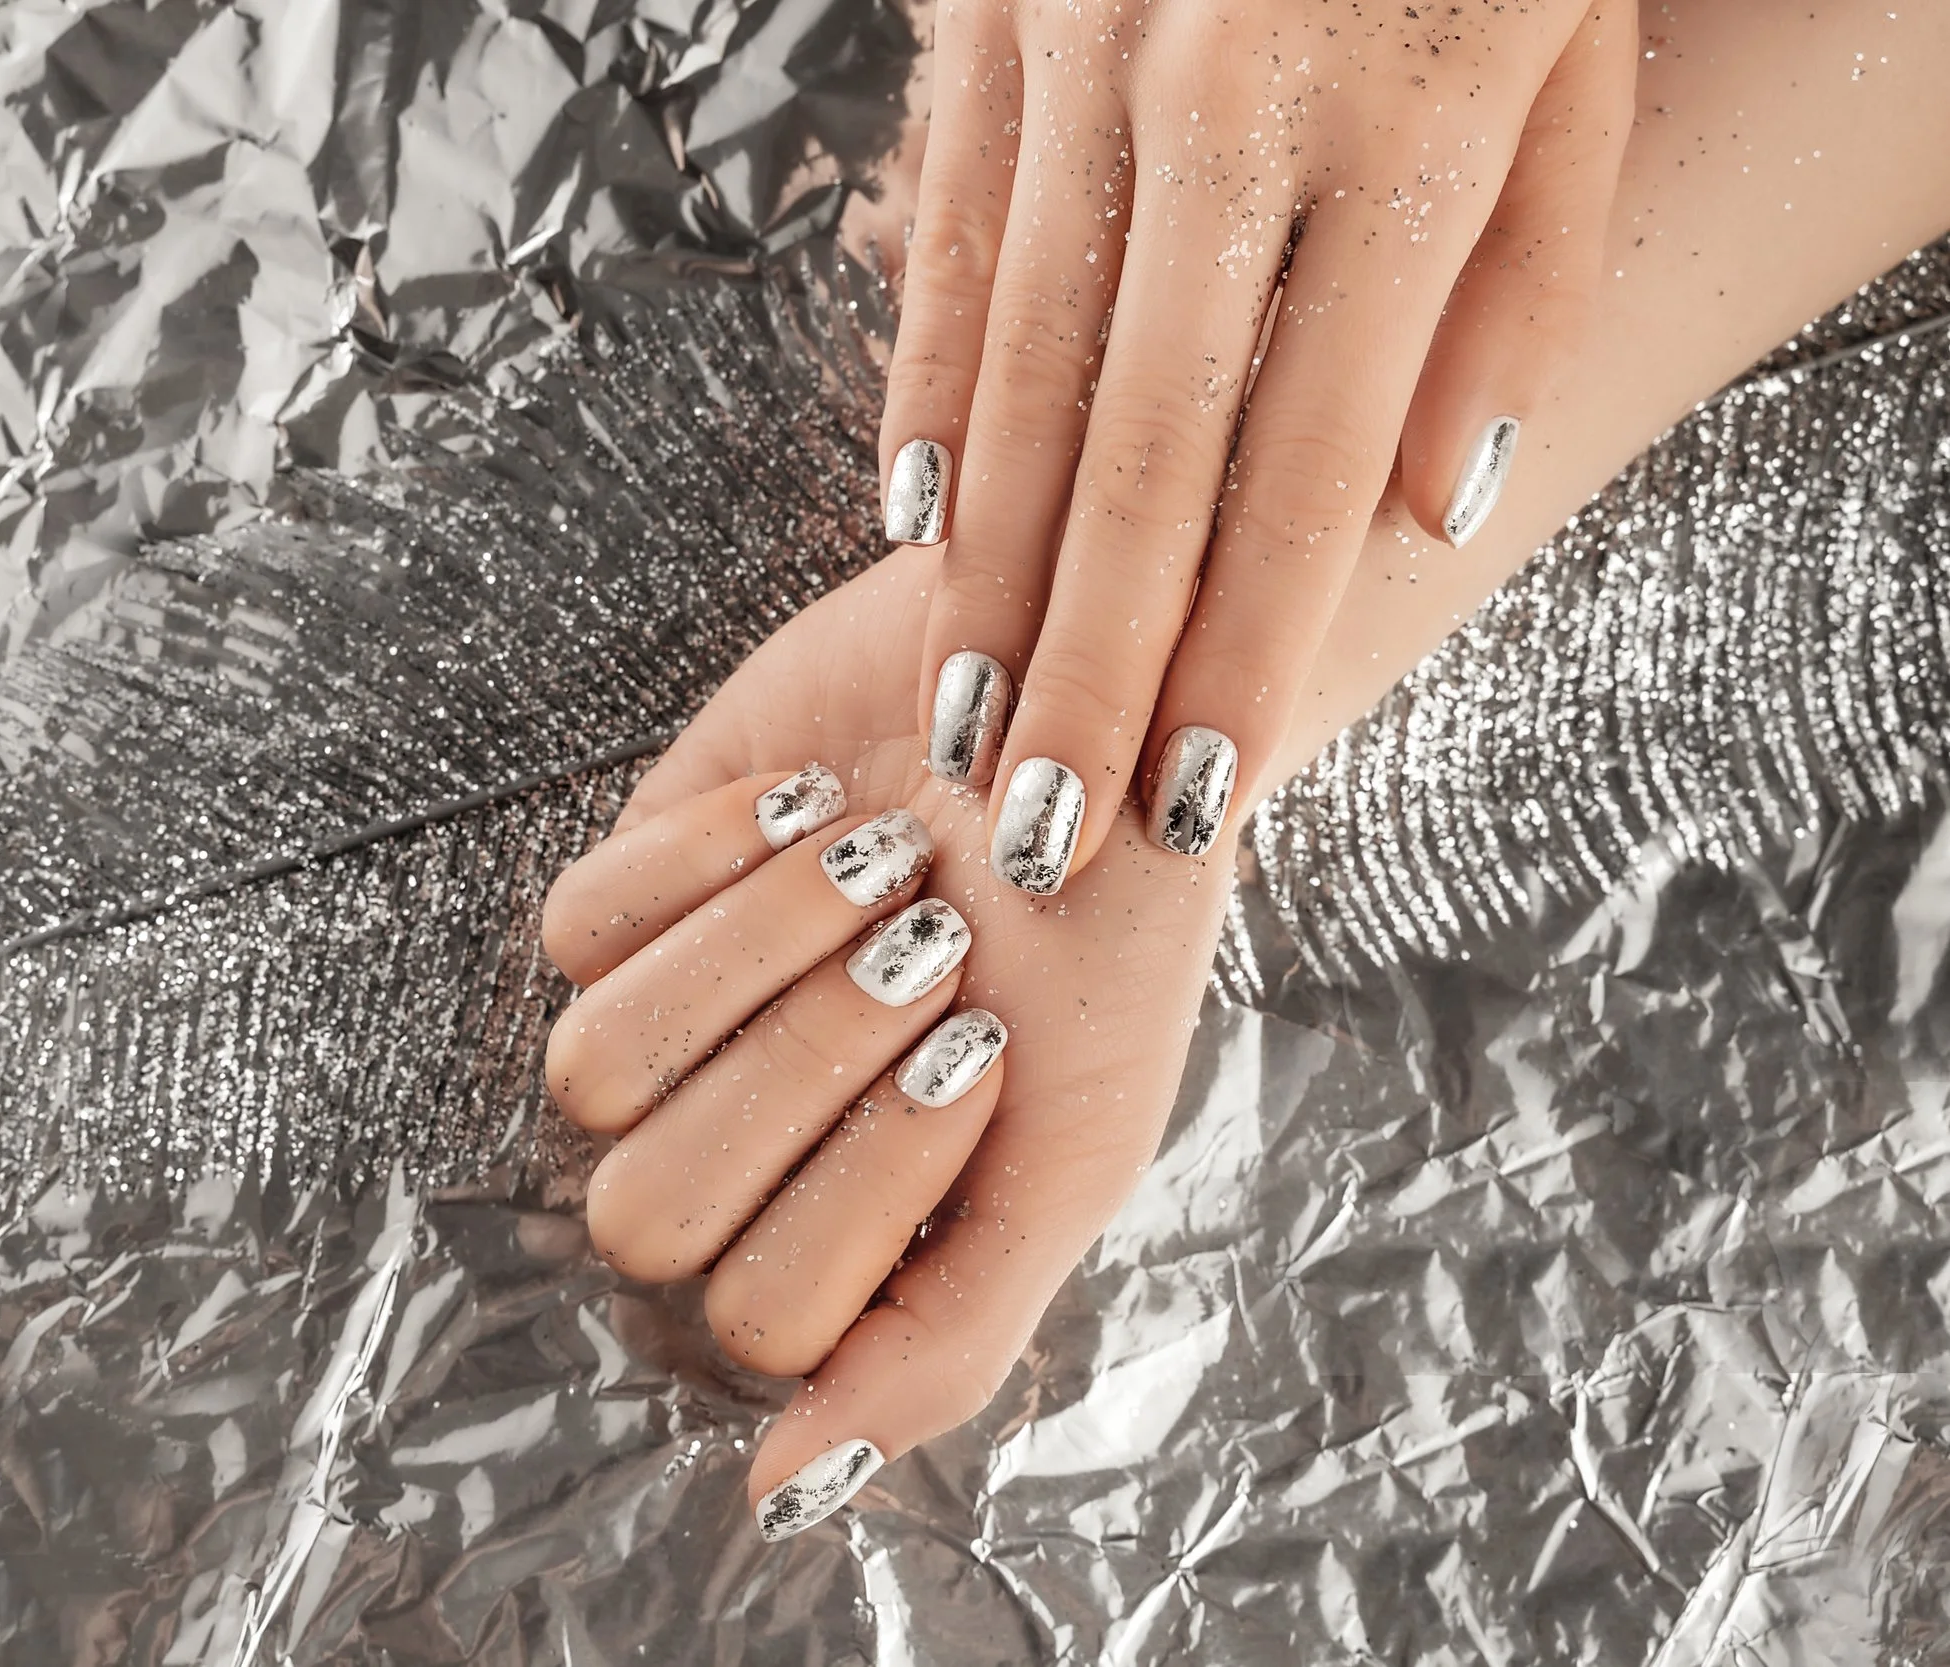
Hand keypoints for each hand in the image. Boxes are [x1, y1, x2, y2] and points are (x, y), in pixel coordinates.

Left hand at [542, 547, 1232, 1539]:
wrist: (1094, 729)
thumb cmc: (1099, 951)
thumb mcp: (1073, 1160)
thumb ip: (943, 1343)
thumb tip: (784, 1494)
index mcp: (838, 1249)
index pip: (758, 1314)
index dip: (864, 1181)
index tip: (986, 1051)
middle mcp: (729, 1158)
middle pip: (647, 1213)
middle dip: (802, 1065)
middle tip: (930, 950)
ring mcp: (664, 1028)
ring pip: (591, 1072)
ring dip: (754, 953)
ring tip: (877, 864)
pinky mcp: (621, 896)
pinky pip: (580, 926)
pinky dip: (711, 855)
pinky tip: (815, 802)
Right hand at [883, 0, 1635, 891]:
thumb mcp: (1572, 60)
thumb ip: (1513, 285)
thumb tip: (1423, 510)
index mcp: (1399, 144)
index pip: (1306, 469)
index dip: (1247, 655)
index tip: (1199, 802)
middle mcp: (1226, 117)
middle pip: (1145, 457)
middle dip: (1088, 669)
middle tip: (1038, 833)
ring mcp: (1088, 63)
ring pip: (1027, 372)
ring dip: (990, 573)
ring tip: (960, 725)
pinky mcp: (993, 25)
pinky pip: (952, 246)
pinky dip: (932, 394)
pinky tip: (921, 524)